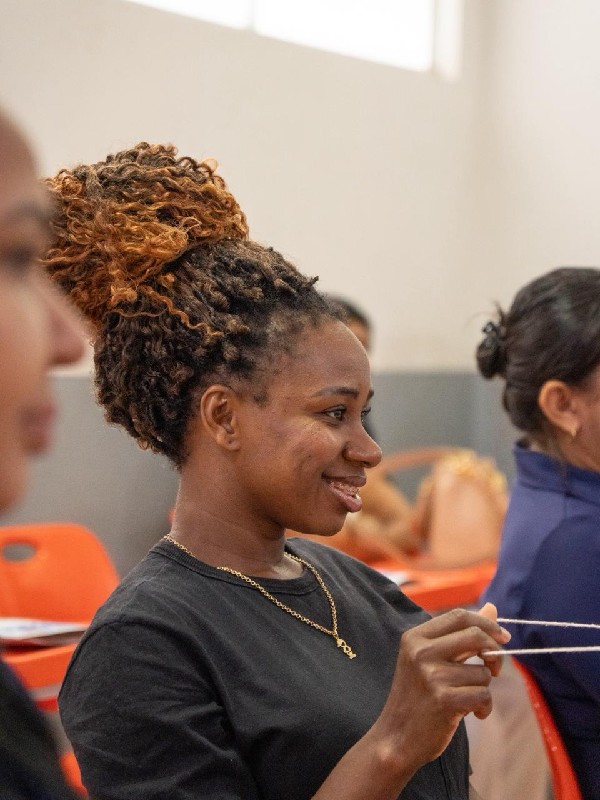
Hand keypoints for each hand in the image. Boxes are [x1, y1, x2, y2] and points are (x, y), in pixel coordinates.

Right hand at [372, 606, 510, 772]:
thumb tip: (492, 607)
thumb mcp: (429, 659)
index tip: (503, 637)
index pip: (459, 616)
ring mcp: (431, 675)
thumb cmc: (417, 697)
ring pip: (482, 671)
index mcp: (415, 637)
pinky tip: (473, 714)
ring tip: (468, 699)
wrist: (395, 738)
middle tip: (495, 668)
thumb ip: (460, 634)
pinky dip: (484, 706)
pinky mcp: (444, 700)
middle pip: (475, 636)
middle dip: (494, 652)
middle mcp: (420, 651)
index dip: (486, 623)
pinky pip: (483, 695)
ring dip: (483, 688)